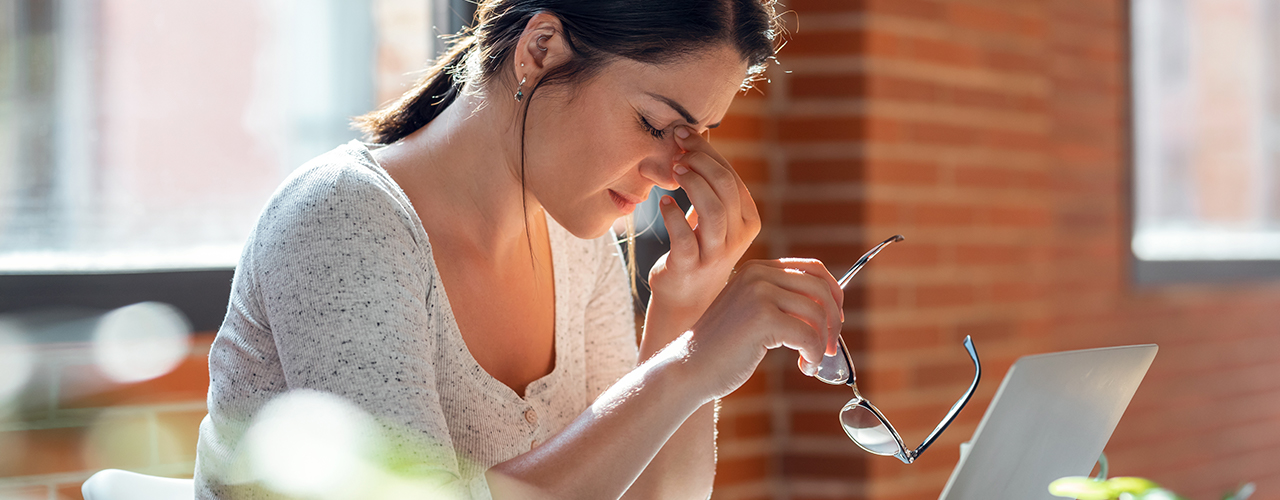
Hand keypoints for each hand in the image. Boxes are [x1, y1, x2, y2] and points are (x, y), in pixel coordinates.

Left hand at [645, 126, 759, 345]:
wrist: (686, 299)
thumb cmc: (697, 248)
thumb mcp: (712, 217)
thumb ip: (709, 183)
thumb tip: (694, 134)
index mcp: (748, 220)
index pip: (733, 178)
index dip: (709, 153)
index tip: (685, 134)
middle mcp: (738, 237)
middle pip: (726, 187)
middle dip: (701, 161)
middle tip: (677, 149)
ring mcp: (716, 254)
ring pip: (712, 209)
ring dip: (692, 182)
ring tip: (674, 169)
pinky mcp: (691, 267)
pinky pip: (684, 236)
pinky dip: (673, 214)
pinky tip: (664, 202)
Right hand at [678, 258, 843, 401]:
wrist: (690, 367)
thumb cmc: (723, 348)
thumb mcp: (751, 312)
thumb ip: (780, 301)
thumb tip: (829, 307)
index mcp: (758, 269)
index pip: (812, 268)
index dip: (833, 293)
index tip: (834, 320)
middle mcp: (759, 275)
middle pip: (820, 288)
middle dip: (833, 320)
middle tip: (830, 347)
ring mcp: (759, 294)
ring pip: (817, 312)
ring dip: (823, 342)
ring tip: (812, 360)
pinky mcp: (763, 318)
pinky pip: (807, 335)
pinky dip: (813, 354)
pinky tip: (804, 367)